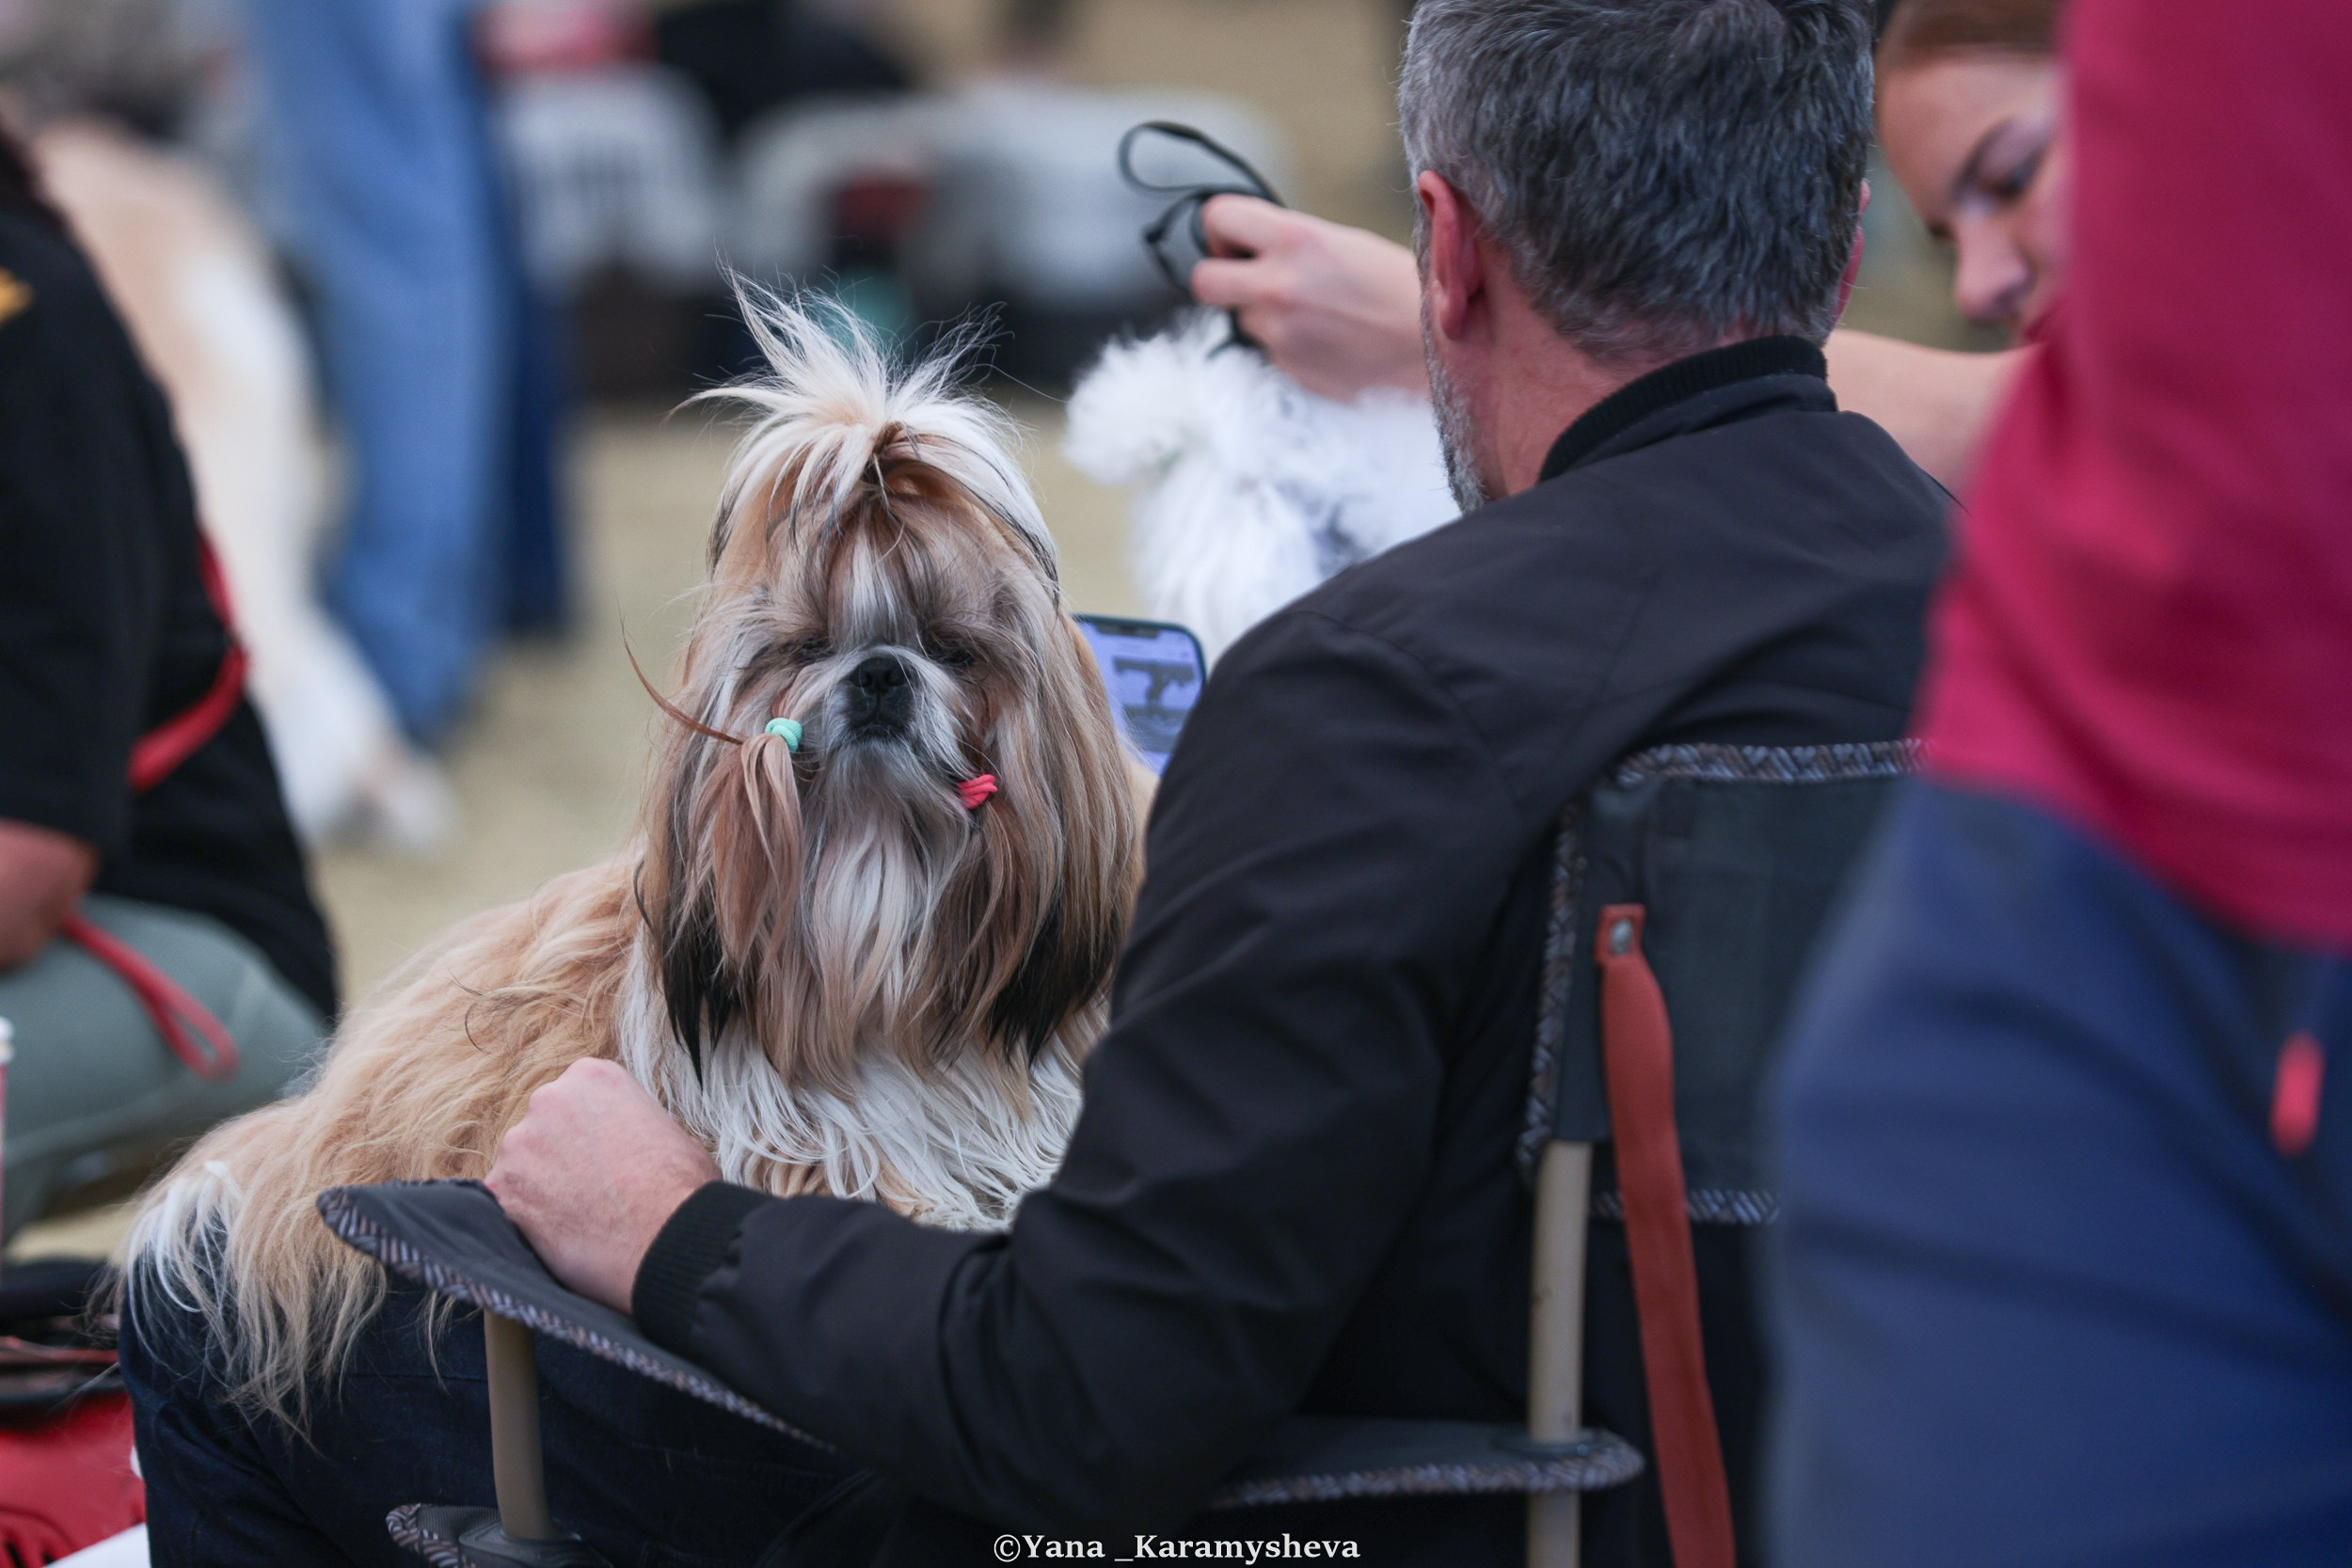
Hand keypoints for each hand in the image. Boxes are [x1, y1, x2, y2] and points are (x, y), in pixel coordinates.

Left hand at [486, 1059, 718, 1313]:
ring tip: (576, 1217)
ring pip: (521, 1165)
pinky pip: (506, 1203)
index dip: (590, 1131)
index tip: (604, 1155)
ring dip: (540, 1187)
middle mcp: (548, 1099)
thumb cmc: (679, 1187)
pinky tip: (557, 1234)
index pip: (576, 1098)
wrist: (665, 1236)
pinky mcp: (501, 1190)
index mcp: (592, 1076)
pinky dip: (526, 1219)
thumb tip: (624, 1142)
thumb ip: (631, 1123)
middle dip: (559, 1155)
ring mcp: (519, 1144)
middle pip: (543, 1127)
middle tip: (588, 1188)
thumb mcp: (669, 1129)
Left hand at [1190, 196, 1429, 401]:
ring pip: (1242, 319)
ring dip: (1266, 316)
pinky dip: (1290, 345)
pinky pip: (1270, 351)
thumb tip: (1250, 244)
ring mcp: (1280, 334)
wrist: (1438, 349)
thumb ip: (1292, 241)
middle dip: (1220, 277)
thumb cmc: (1399, 289)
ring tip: (1317, 313)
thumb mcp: (1345, 242)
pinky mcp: (1289, 369)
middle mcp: (1279, 286)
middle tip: (1249, 277)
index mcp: (1296, 239)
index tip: (1239, 242)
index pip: (1217, 216)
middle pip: (1203, 280)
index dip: (1222, 230)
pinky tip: (1328, 339)